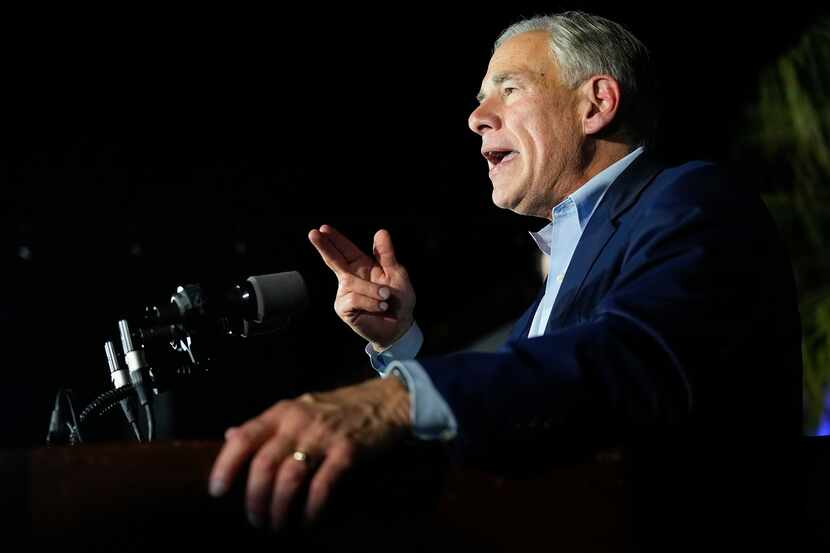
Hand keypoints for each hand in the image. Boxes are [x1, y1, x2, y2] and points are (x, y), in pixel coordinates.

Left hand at [208, 377, 409, 529]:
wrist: (385, 402)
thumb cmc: (337, 409)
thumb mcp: (297, 408)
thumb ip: (266, 425)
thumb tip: (230, 437)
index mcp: (282, 412)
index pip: (244, 438)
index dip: (226, 466)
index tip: (217, 492)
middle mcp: (298, 423)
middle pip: (264, 465)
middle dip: (255, 500)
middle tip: (255, 522)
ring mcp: (323, 437)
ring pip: (289, 479)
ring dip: (279, 509)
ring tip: (278, 527)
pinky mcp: (347, 453)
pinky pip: (322, 487)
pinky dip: (311, 510)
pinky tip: (308, 523)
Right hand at [308, 225, 415, 349]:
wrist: (400, 326)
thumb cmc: (399, 300)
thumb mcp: (397, 274)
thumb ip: (386, 254)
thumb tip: (380, 232)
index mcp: (362, 267)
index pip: (346, 250)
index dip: (335, 240)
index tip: (323, 228)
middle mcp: (350, 278)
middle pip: (334, 260)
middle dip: (324, 247)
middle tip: (313, 233)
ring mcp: (345, 293)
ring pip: (351, 282)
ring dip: (371, 289)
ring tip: (387, 297)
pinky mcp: (344, 309)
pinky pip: (353, 299)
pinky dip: (370, 302)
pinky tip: (380, 307)